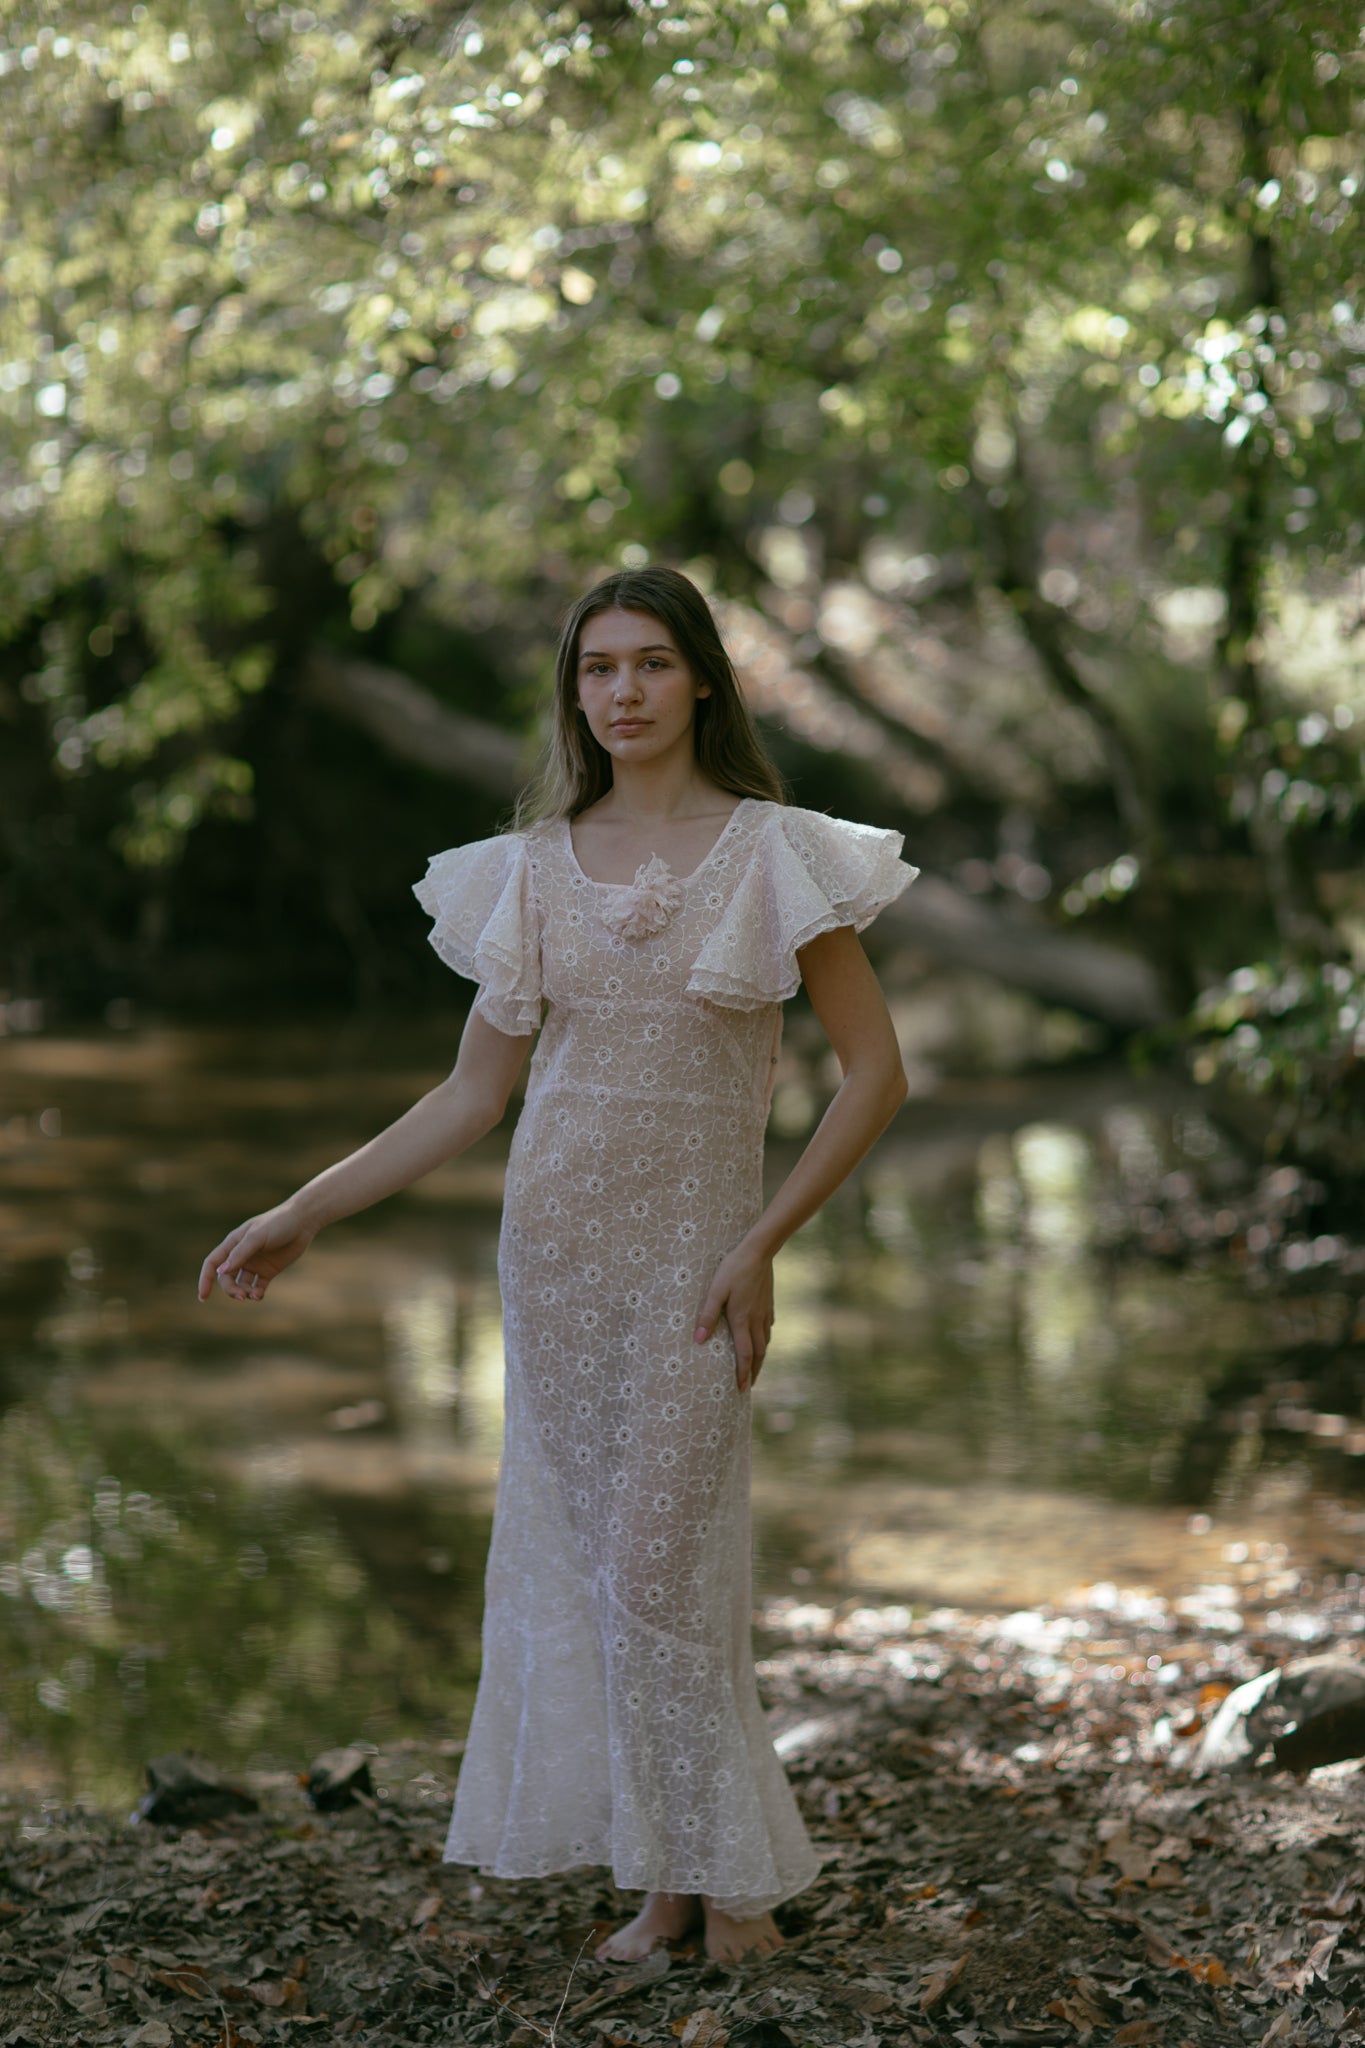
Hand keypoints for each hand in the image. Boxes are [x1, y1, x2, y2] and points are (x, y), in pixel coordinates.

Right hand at [197, 1201, 316, 1303]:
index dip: (205, 1279)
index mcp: (233, 1243)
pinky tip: (259, 1295)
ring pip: (241, 1285)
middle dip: (231, 1290)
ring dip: (244, 1293)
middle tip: (242, 1296)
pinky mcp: (268, 1271)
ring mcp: (255, 1264)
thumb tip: (221, 1272)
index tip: (203, 1297)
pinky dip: (256, 1293)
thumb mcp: (257, 1236)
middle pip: (226, 1278)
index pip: (213, 1263)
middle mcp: (241, 1255)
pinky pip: (257, 1287)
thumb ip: (240, 1253)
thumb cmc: (278, 1223)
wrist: (303, 1221)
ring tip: (255, 1295)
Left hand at [694, 1239, 774, 1392]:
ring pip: (765, 1342)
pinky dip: (765, 1339)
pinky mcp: (769, 1303)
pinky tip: (762, 1338)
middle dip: (753, 1372)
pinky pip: (768, 1328)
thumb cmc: (733, 1268)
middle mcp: (756, 1320)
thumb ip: (707, 1315)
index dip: (742, 1373)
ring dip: (760, 1358)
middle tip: (749, 1387)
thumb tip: (698, 1340)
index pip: (743, 1354)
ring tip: (755, 1368)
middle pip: (757, 1353)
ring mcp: (765, 1312)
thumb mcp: (715, 1290)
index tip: (741, 1389)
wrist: (759, 1251)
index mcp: (741, 1320)